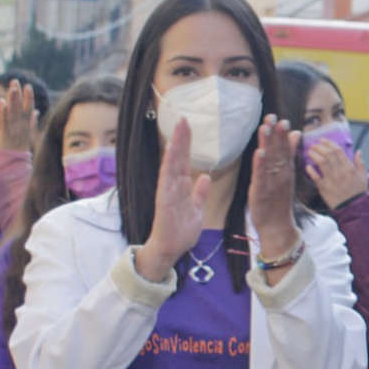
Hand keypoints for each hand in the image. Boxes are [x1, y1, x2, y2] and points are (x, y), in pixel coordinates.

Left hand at [0, 80, 36, 151]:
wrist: (15, 165)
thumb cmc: (21, 149)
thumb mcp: (29, 133)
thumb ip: (32, 121)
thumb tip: (37, 111)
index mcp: (26, 125)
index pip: (28, 108)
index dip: (28, 97)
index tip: (28, 86)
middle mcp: (21, 126)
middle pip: (20, 107)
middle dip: (18, 93)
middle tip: (15, 80)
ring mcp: (14, 130)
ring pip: (13, 112)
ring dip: (12, 100)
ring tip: (11, 88)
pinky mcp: (5, 135)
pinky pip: (4, 122)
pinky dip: (4, 113)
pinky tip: (3, 104)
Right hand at [136, 118, 209, 281]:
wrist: (170, 249)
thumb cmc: (181, 230)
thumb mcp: (196, 209)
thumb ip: (199, 193)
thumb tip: (203, 176)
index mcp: (179, 187)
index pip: (183, 160)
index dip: (185, 143)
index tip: (188, 125)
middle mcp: (171, 186)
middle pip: (176, 158)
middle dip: (180, 139)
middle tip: (183, 119)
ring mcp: (167, 194)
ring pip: (171, 166)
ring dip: (175, 148)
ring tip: (179, 130)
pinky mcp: (165, 203)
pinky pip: (167, 183)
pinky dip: (169, 168)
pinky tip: (171, 154)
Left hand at [247, 115, 300, 261]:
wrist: (278, 227)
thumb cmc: (279, 201)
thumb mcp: (286, 175)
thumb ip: (289, 154)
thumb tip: (295, 134)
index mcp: (285, 169)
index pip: (284, 148)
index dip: (280, 133)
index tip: (278, 118)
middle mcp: (280, 174)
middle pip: (278, 151)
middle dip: (275, 134)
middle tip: (272, 117)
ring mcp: (271, 182)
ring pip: (270, 161)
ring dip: (267, 144)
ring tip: (265, 128)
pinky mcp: (262, 192)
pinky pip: (261, 176)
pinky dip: (260, 165)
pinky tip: (259, 153)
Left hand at [305, 139, 368, 209]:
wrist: (354, 208)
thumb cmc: (358, 192)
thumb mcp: (363, 177)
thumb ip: (360, 163)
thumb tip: (358, 151)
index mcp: (349, 168)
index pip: (338, 151)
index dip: (329, 143)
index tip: (322, 140)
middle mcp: (340, 172)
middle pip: (328, 154)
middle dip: (319, 147)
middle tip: (314, 145)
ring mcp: (332, 180)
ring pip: (321, 163)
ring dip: (314, 155)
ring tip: (310, 152)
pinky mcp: (325, 188)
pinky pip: (316, 177)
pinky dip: (311, 171)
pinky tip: (308, 166)